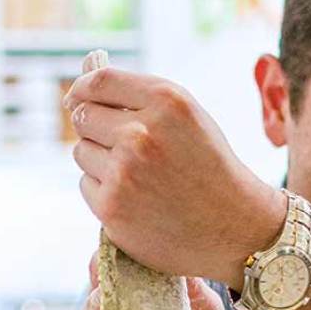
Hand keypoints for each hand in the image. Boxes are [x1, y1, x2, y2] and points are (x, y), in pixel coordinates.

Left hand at [64, 66, 286, 286]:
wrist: (234, 228)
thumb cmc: (209, 167)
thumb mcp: (188, 117)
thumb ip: (141, 99)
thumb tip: (79, 93)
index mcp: (165, 101)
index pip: (100, 82)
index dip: (82, 87)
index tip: (76, 97)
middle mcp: (141, 134)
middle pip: (84, 117)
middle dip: (94, 128)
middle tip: (120, 146)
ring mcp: (124, 172)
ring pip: (81, 152)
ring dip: (99, 160)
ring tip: (137, 176)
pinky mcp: (111, 207)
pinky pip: (86, 185)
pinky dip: (103, 190)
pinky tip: (135, 199)